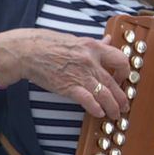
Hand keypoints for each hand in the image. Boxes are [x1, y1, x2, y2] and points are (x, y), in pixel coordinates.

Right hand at [0, 30, 130, 119]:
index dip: (125, 72)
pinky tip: (99, 113)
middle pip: (114, 82)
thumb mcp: (75, 39)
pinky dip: (96, 109)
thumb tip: (109, 40)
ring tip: (115, 115)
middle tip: (124, 106)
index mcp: (93, 47)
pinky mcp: (70, 87)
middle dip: (121, 98)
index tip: (122, 80)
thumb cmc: (48, 43)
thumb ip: (95, 43)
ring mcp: (81, 75)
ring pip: (105, 95)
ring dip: (113, 107)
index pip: (120, 60)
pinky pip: (89, 101)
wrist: (28, 52)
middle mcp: (90, 61)